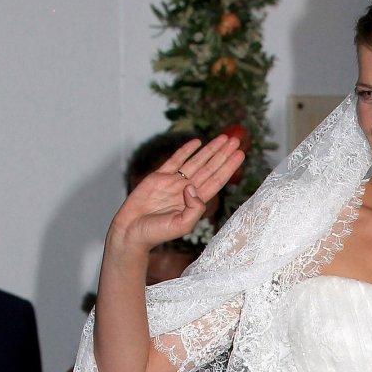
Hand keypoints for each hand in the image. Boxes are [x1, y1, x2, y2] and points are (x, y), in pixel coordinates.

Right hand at [106, 135, 243, 257]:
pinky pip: (175, 160)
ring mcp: (173, 182)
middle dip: (223, 155)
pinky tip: (197, 142)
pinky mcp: (158, 176)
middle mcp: (187, 190)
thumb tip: (192, 187)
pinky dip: (186, 150)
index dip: (228, 168)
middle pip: (210, 168)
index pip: (216, 181)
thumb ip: (194, 209)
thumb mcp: (181, 225)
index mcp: (195, 203)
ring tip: (223, 138)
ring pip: (196, 161)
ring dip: (210, 150)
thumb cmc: (156, 233)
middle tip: (236, 141)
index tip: (239, 155)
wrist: (132, 230)